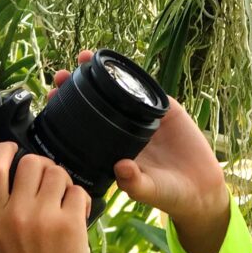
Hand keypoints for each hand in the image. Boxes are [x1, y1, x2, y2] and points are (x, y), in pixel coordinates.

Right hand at [0, 141, 91, 252]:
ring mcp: (45, 217)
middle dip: (42, 167)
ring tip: (64, 200)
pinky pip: (78, 191)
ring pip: (58, 172)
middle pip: (31, 163)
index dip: (4, 150)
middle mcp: (17, 214)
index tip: (12, 148)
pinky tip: (78, 213)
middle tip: (48, 182)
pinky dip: (80, 198)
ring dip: (63, 182)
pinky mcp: (70, 224)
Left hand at [51, 52, 229, 252]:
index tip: (50, 98)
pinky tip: (120, 65)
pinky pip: (149, 90)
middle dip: (77, 86)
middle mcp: (125, 130)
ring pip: (120, 91)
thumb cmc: (168, 195)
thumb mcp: (149, 191)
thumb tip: (122, 168)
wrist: (201, 190)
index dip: (68, 111)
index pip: (86, 125)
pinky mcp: (167, 110)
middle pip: (97, 103)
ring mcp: (145, 118)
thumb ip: (135, 183)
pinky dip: (135, 76)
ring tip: (84, 57)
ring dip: (103, 73)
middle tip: (60, 76)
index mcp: (114, 149)